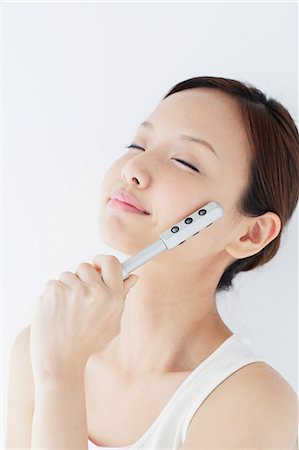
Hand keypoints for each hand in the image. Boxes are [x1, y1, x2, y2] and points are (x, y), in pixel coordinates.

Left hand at [29, 255, 137, 382]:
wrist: (60, 360)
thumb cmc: (87, 342)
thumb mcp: (112, 322)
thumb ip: (122, 297)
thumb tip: (133, 277)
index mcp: (113, 298)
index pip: (112, 263)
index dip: (103, 260)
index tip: (97, 263)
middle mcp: (95, 292)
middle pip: (86, 266)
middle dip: (81, 277)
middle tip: (78, 296)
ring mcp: (73, 290)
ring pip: (67, 275)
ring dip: (66, 287)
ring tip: (66, 311)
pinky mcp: (54, 291)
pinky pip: (53, 283)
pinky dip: (52, 295)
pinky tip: (55, 313)